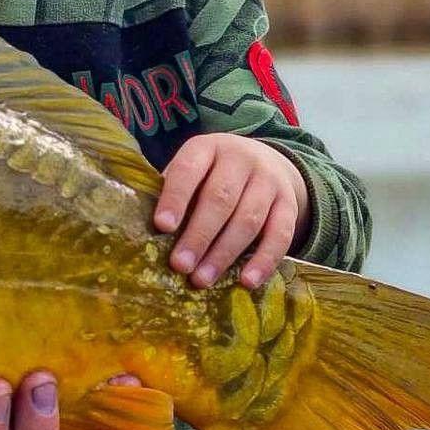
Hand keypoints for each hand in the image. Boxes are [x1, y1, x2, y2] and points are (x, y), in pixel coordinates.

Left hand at [154, 133, 308, 289]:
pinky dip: (264, 260)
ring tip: (203, 279)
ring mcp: (269, 181)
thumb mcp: (191, 170)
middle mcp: (241, 159)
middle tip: (180, 265)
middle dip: (199, 235)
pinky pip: (281, 235)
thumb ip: (171, 192)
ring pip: (248, 219)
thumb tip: (139, 228)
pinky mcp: (289, 204)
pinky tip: (247, 282)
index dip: (175, 198)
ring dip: (224, 253)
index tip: (162, 226)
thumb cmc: (210, 174)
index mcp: (206, 148)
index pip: (189, 170)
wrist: (265, 160)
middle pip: (220, 199)